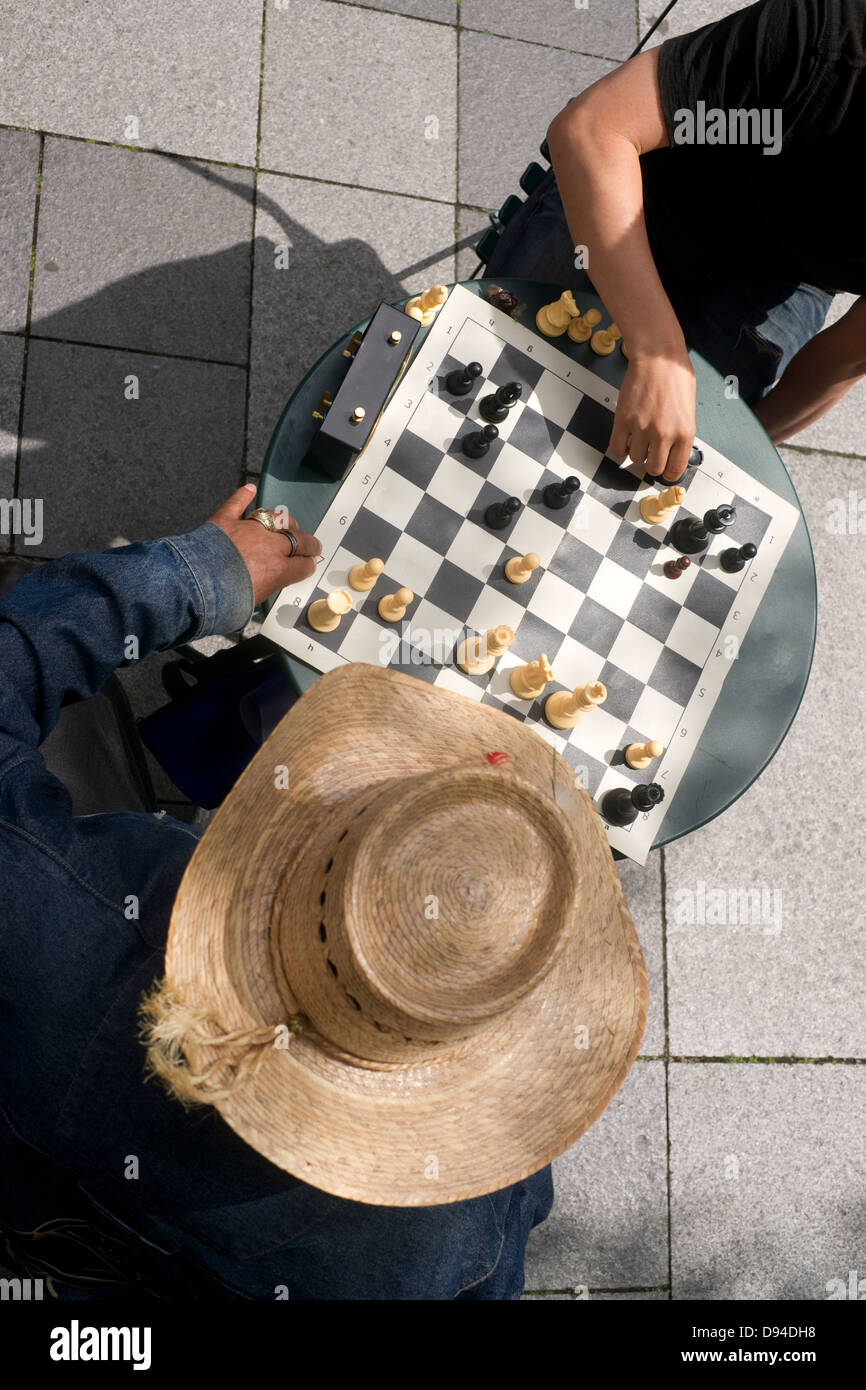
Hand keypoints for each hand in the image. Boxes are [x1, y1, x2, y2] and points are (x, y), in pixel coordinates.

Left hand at [207, 484, 321, 605]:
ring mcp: (249, 530)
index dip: (308, 565)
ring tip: (290, 524)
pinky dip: (243, 495)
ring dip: (286, 521)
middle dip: (308, 543)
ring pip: (276, 518)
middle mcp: (269, 546)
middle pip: (297, 539)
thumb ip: (262, 591)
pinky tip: (249, 489)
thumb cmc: (223, 601)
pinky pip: (237, 503)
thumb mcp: (252, 604)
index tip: (309, 564)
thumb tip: (261, 590)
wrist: (196, 585)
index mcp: (278, 570)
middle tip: (312, 545)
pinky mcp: (226, 520)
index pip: (303, 565)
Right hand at [608, 351, 696, 480]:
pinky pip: (617, 448)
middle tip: (650, 455)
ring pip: (634, 458)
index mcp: (685, 432)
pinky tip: (626, 438)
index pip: (674, 469)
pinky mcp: (623, 420)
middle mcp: (664, 433)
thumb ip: (681, 432)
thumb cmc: (676, 376)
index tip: (664, 469)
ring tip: (639, 438)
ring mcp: (642, 428)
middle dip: (651, 464)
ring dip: (636, 452)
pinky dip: (621, 447)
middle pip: (653, 468)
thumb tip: (672, 450)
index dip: (668, 472)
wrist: (658, 356)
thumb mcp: (689, 409)